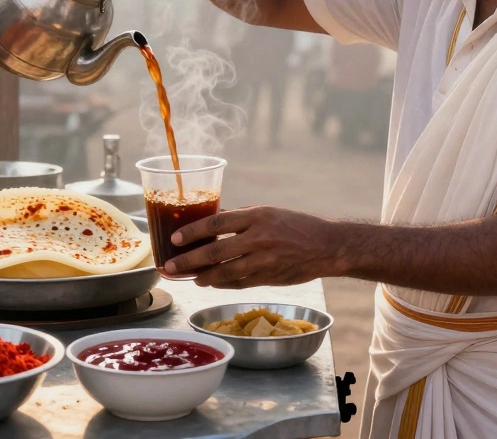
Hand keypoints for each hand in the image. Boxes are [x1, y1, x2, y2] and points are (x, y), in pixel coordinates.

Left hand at [163, 206, 344, 289]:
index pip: (215, 223)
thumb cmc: (296, 225)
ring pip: (224, 272)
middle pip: (214, 251)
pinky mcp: (268, 278)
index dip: (192, 232)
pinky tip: (210, 283)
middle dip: (188, 261)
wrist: (327, 246)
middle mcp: (258, 237)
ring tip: (190, 279)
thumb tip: (212, 220)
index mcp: (256, 216)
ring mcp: (263, 260)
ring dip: (203, 277)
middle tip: (169, 266)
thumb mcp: (268, 212)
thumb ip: (240, 217)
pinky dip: (222, 283)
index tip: (174, 239)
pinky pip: (239, 283)